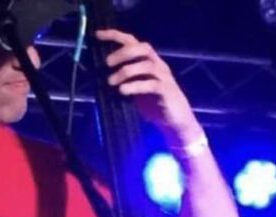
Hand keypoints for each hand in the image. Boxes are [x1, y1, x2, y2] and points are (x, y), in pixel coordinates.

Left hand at [96, 28, 203, 147]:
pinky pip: (151, 84)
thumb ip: (126, 80)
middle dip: (123, 52)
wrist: (177, 123)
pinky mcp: (166, 91)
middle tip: (107, 63)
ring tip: (111, 82)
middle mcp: (158, 65)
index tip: (98, 35)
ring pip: (145, 65)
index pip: (133, 42)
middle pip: (142, 48)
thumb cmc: (156, 106)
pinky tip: (123, 91)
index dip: (115, 36)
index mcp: (149, 61)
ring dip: (126, 71)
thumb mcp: (137, 90)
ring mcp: (163, 77)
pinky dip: (135, 86)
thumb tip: (105, 78)